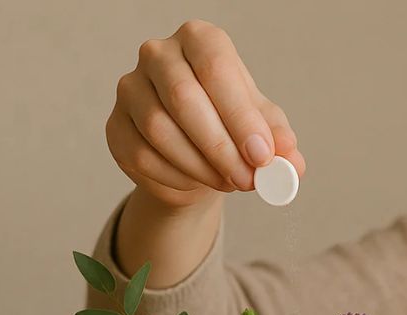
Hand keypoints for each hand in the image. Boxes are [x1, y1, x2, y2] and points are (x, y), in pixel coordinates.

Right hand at [105, 19, 306, 209]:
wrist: (194, 155)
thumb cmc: (231, 127)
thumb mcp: (263, 129)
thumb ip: (279, 141)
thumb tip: (291, 161)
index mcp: (199, 40)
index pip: (217, 68)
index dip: (240, 115)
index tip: (262, 155)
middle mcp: (158, 54)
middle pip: (184, 97)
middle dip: (221, 146)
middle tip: (249, 180)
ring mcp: (130, 88)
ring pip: (159, 129)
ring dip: (200, 166)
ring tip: (230, 182)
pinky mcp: (115, 126)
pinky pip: (142, 155)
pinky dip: (176, 177)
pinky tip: (197, 182)